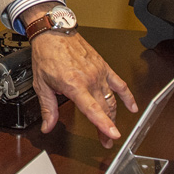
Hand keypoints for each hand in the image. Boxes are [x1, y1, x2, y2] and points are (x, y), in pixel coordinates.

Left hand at [28, 29, 137, 148]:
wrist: (53, 32)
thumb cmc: (47, 55)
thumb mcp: (41, 84)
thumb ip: (48, 108)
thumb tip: (47, 126)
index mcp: (74, 84)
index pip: (92, 108)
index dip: (103, 123)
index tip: (112, 135)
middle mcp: (89, 79)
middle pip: (104, 108)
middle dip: (107, 128)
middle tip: (106, 141)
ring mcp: (99, 72)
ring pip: (111, 99)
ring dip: (114, 116)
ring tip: (112, 130)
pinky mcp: (103, 67)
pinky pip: (119, 83)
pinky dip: (127, 96)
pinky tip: (132, 107)